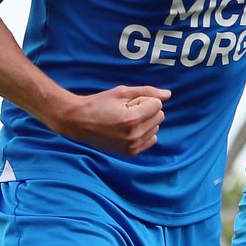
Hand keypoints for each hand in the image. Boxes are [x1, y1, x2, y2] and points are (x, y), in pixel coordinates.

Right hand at [54, 85, 170, 155]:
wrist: (77, 122)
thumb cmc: (99, 104)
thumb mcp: (122, 92)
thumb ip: (147, 91)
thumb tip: (168, 95)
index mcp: (132, 119)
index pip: (158, 105)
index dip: (144, 100)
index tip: (128, 103)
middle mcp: (134, 135)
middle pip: (159, 117)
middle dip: (146, 110)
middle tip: (126, 111)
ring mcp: (132, 146)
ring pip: (156, 128)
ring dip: (145, 122)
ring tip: (125, 121)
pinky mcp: (130, 153)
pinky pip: (151, 140)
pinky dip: (144, 133)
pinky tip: (130, 130)